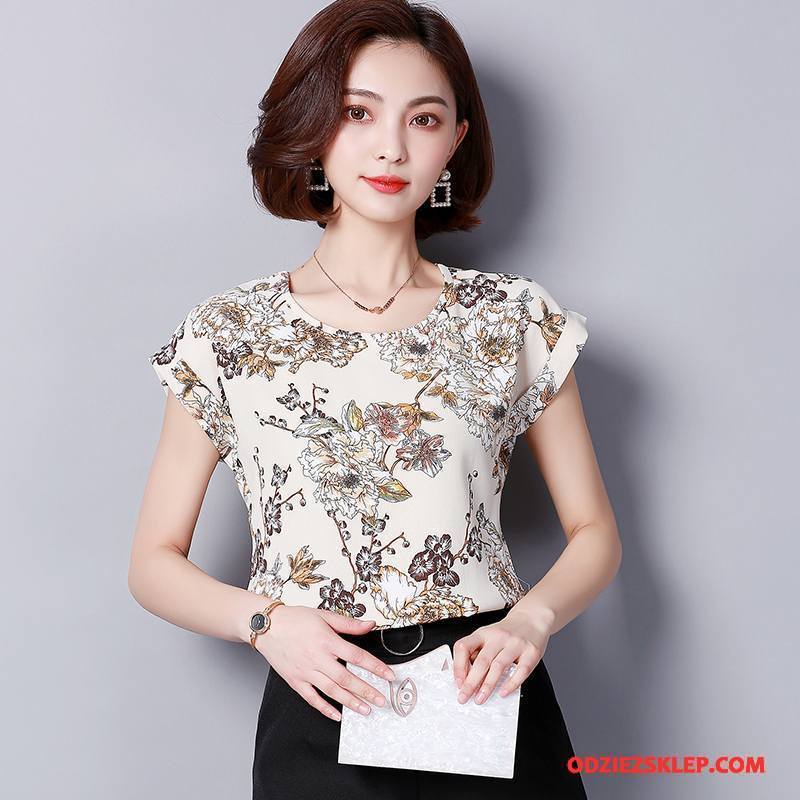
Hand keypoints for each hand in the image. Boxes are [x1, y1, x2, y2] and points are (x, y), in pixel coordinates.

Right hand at [254, 605, 396, 721]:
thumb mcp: (324, 616)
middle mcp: (317, 658)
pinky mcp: (295, 680)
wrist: (266, 626)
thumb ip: (349, 624)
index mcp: (327, 640)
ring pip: (331, 691)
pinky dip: (324, 709)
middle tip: (382, 700)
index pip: (357, 656)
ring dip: (350, 702)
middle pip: (346, 678)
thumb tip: (370, 625)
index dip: (375, 667)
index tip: (389, 676)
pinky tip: (337, 715)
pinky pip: (311, 698)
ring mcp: (305, 671)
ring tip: (366, 710)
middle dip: (366, 691)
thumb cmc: (295, 619)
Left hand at [452, 608, 553, 704]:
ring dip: (487, 686)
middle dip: (471, 682)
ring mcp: (515, 644)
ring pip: (498, 666)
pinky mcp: (531, 652)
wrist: (532, 618)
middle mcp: (498, 637)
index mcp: (483, 633)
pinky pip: (520, 671)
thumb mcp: (488, 636)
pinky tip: (503, 693)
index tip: (457, 683)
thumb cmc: (507, 632)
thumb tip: (466, 678)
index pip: (464, 646)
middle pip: (481, 661)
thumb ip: (478, 652)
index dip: (458, 666)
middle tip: (464, 697)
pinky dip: (511, 684)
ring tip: (480, 698)